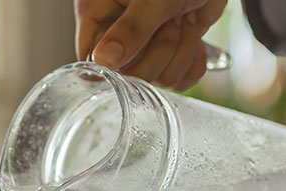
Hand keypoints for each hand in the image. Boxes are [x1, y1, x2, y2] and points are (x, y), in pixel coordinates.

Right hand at [74, 0, 226, 90]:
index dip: (117, 64)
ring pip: (158, 79)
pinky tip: (191, 33)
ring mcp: (143, 49)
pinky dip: (192, 59)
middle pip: (129, 76)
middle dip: (159, 52)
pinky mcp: (167, 57)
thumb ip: (131, 28)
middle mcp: (117, 35)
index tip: (139, 47)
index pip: (93, 60)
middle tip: (169, 21)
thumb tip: (104, 60)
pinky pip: (178, 81)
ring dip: (181, 50)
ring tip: (182, 19)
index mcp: (98, 15)